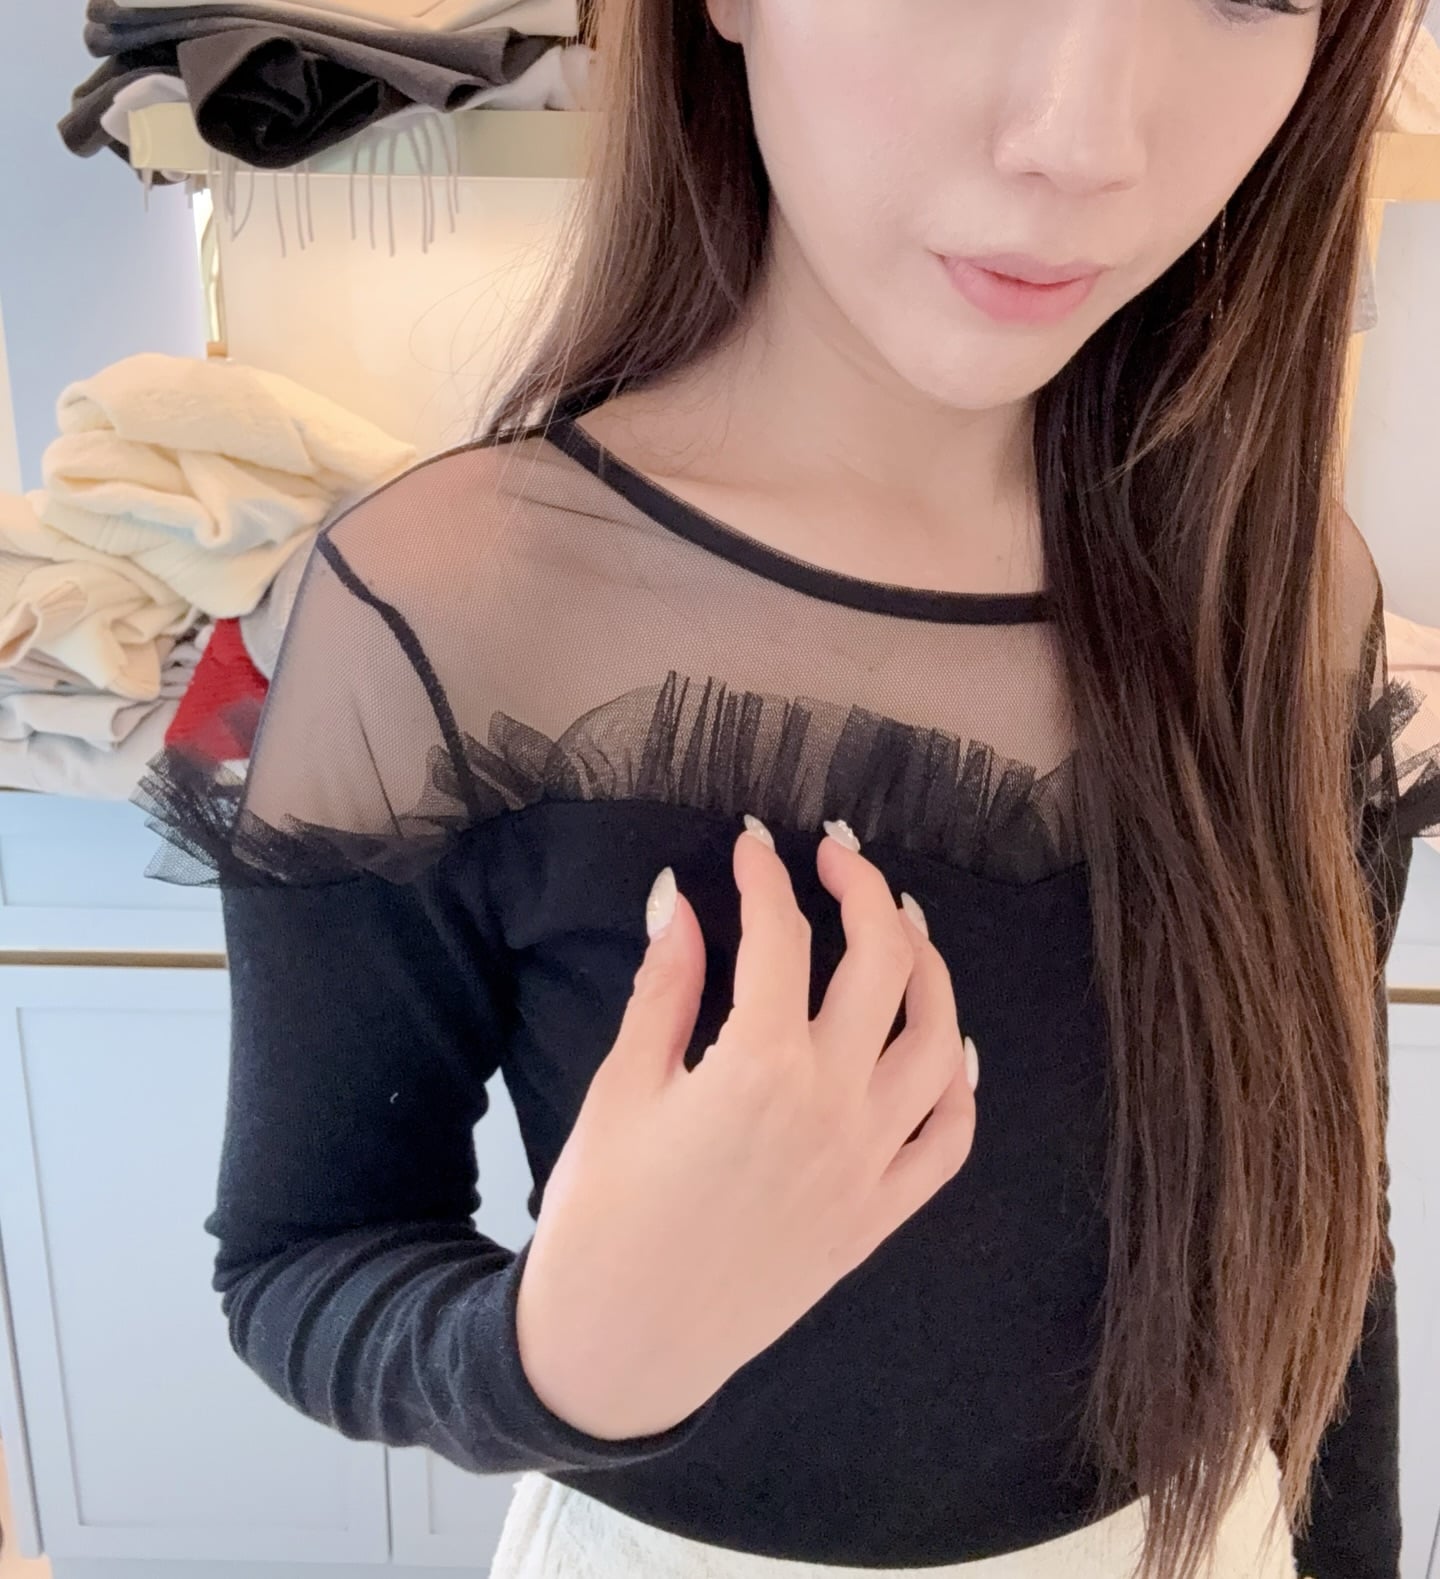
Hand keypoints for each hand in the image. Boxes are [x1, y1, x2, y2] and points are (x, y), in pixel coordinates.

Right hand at [515, 815, 978, 1440]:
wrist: (619, 1346)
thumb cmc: (603, 1215)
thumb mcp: (622, 1087)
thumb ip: (664, 987)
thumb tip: (680, 901)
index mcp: (759, 1066)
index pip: (781, 936)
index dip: (766, 877)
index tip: (752, 845)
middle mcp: (833, 1105)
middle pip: (882, 964)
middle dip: (864, 890)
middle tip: (836, 856)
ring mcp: (868, 1163)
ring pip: (938, 1038)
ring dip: (929, 966)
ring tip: (901, 924)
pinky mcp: (879, 1215)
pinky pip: (948, 1138)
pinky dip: (960, 1082)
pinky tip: (948, 1043)